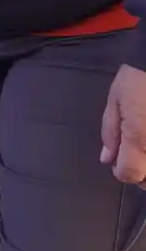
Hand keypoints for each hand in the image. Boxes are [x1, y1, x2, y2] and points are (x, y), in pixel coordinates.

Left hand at [102, 64, 145, 183]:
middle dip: (141, 174)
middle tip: (136, 157)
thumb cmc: (138, 76)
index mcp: (139, 139)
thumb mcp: (115, 99)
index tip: (118, 160)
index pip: (130, 174)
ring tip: (144, 148)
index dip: (120, 170)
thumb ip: (110, 132)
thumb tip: (107, 158)